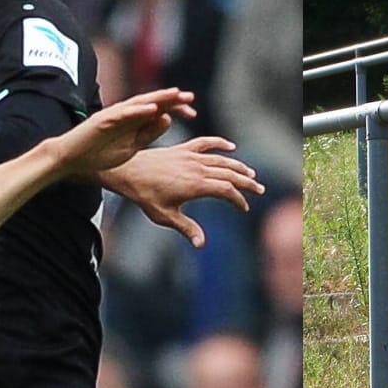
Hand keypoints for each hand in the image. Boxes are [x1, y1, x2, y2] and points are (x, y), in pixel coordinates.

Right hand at [50, 89, 195, 177]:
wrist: (72, 160)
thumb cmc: (99, 154)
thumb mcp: (131, 146)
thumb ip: (148, 134)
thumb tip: (167, 119)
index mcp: (133, 122)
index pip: (158, 111)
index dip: (175, 109)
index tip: (193, 113)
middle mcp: (125, 114)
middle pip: (152, 103)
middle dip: (171, 99)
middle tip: (190, 98)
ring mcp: (113, 116)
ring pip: (139, 103)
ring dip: (158, 98)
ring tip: (175, 94)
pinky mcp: (102, 120)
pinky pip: (123, 114)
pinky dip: (137, 110)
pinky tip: (152, 108)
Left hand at [104, 137, 264, 247]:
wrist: (127, 171)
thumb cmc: (145, 196)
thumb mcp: (165, 216)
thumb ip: (186, 228)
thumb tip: (201, 244)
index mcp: (195, 185)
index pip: (226, 190)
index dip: (238, 199)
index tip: (243, 208)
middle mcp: (196, 168)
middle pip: (229, 174)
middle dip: (246, 183)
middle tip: (259, 190)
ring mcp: (190, 157)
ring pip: (221, 160)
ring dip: (238, 166)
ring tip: (251, 174)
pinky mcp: (182, 149)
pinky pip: (205, 143)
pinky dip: (219, 144)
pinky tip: (230, 147)